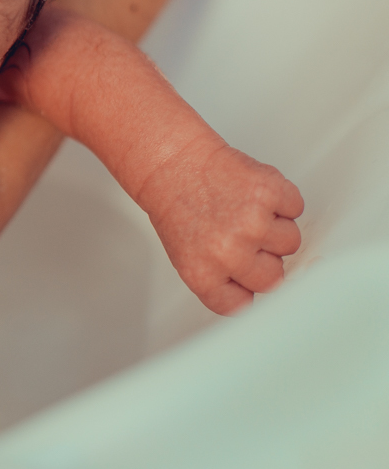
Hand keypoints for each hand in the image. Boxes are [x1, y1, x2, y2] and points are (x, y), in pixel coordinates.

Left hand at [138, 135, 304, 314]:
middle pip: (275, 278)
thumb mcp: (187, 255)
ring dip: (275, 228)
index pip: (244, 305)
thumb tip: (256, 293)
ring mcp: (251, 223)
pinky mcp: (269, 193)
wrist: (173, 162)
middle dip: (264, 259)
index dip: (248, 288)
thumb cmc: (177, 204)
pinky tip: (254, 194)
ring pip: (290, 242)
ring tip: (245, 211)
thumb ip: (221, 278)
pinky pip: (296, 207)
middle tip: (243, 237)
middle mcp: (229, 253)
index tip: (246, 277)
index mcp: (203, 274)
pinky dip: (282, 200)